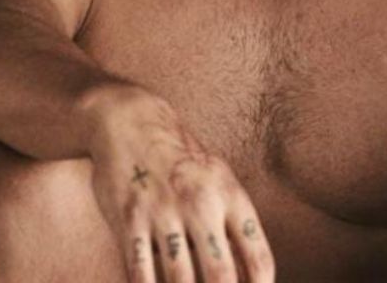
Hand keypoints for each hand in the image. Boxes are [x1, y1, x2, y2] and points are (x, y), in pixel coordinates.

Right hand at [85, 84, 275, 282]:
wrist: (129, 119)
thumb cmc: (180, 155)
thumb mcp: (219, 177)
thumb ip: (234, 220)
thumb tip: (251, 273)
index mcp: (230, 196)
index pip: (257, 258)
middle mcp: (201, 206)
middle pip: (220, 277)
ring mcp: (164, 213)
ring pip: (179, 281)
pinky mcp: (129, 219)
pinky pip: (140, 271)